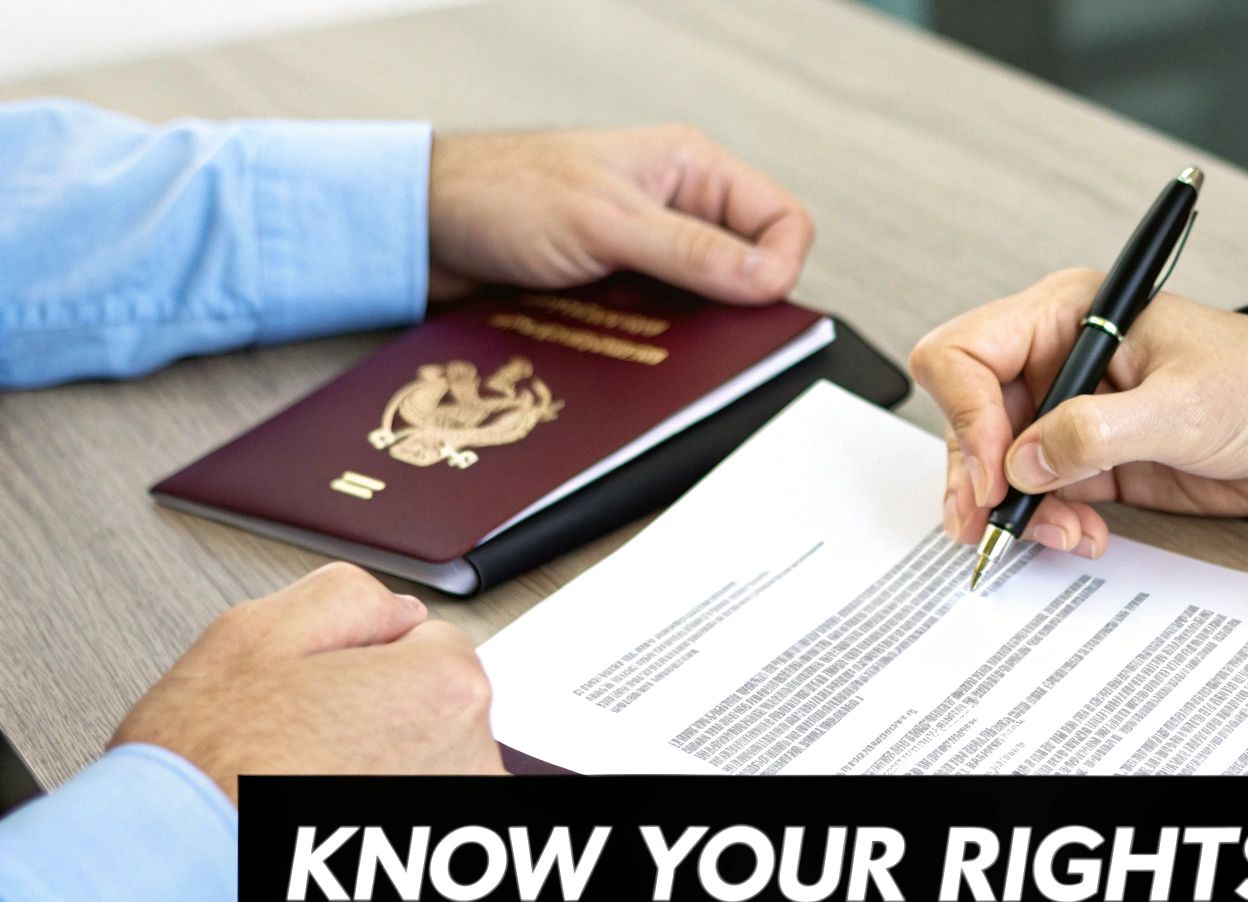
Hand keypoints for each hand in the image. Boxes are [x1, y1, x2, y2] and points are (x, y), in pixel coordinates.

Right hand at [111, 562, 504, 901]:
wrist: (167, 896)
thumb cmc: (203, 777)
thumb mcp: (253, 634)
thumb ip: (348, 599)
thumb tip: (399, 613)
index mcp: (446, 690)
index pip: (431, 649)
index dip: (360, 667)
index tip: (315, 700)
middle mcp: (475, 764)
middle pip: (433, 718)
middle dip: (374, 725)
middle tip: (295, 752)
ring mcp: (464, 834)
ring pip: (424, 780)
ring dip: (376, 785)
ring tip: (298, 806)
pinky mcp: (441, 896)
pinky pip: (417, 845)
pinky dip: (377, 843)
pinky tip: (314, 846)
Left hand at [425, 124, 813, 303]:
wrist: (423, 227)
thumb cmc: (498, 192)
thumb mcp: (606, 223)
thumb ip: (691, 251)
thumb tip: (767, 277)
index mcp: (689, 168)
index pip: (782, 220)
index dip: (781, 267)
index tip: (756, 304)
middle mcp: (676, 205)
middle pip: (750, 267)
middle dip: (735, 305)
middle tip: (706, 330)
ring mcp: (649, 248)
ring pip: (706, 303)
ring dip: (688, 328)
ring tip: (658, 337)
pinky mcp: (621, 285)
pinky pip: (662, 323)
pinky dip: (653, 340)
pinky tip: (630, 345)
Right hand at [909, 269, 1247, 555]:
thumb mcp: (1185, 407)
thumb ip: (1096, 433)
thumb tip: (1022, 463)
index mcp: (1068, 315)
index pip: (968, 353)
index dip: (968, 415)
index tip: (997, 472)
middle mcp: (1058, 361)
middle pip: (968, 415)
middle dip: (979, 475)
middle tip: (996, 524)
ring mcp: (1069, 414)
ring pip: (995, 465)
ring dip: (1015, 509)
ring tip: (1062, 534)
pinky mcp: (1089, 461)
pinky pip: (1036, 496)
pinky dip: (1045, 524)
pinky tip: (1081, 536)